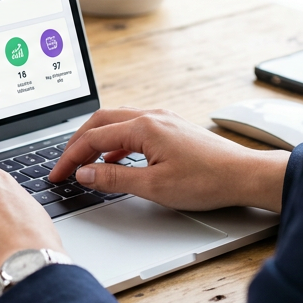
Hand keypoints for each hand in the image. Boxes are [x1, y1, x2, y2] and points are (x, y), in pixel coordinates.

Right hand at [47, 107, 289, 212]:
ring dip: (97, 140)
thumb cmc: (206, 180)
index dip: (71, 157)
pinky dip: (116, 142)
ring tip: (84, 162)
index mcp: (144, 126)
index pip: (94, 138)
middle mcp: (152, 116)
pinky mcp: (172, 128)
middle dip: (78, 143)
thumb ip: (114, 179)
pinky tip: (115, 161)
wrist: (243, 175)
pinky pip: (134, 128)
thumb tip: (85, 174)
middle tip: (64, 165)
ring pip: (117, 122)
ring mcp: (163, 119)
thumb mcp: (154, 186)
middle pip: (101, 122)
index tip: (58, 174)